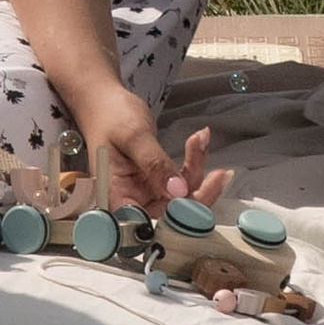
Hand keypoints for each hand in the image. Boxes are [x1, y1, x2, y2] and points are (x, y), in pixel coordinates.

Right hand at [73, 76, 230, 214]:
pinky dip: (193, 161)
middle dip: (198, 192)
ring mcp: (146, 192)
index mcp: (116, 197)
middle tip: (219, 174)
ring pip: (182, 196)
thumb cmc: (110, 115)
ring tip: (201, 139)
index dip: (176, 220)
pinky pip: (181, 181)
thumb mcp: (133, 136)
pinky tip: (198, 140)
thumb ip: (154, 164)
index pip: (148, 223)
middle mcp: (132, 201)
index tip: (199, 200)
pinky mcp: (157, 182)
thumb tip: (178, 191)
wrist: (104, 101)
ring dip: (197, 169)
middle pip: (171, 214)